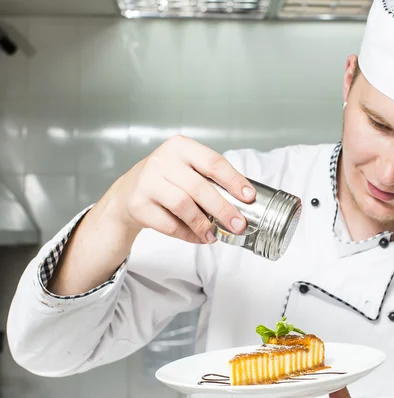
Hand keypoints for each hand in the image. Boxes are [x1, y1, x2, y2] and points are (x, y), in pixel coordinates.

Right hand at [102, 135, 255, 243]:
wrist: (127, 192)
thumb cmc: (165, 180)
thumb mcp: (186, 169)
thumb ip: (210, 180)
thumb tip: (242, 202)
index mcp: (180, 147)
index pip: (213, 162)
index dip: (234, 181)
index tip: (248, 196)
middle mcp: (162, 160)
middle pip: (200, 187)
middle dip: (223, 209)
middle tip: (239, 224)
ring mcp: (147, 182)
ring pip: (184, 206)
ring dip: (204, 225)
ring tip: (214, 235)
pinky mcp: (138, 204)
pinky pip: (169, 224)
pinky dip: (188, 234)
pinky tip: (198, 237)